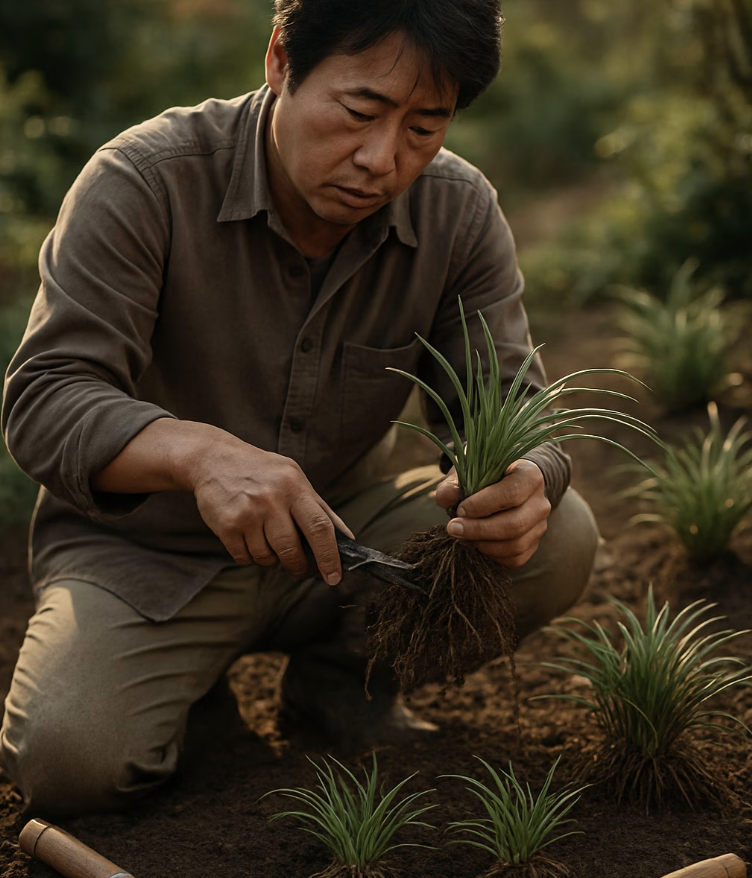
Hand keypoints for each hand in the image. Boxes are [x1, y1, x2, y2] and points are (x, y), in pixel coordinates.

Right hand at [187, 433, 352, 583]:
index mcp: (294, 487)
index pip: (320, 527)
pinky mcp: (226, 525)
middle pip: (292, 550)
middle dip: (299, 567)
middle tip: (299, 569)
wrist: (214, 458)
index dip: (329, 556)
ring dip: (270, 558)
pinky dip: (249, 556)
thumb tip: (347, 539)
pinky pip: (244, 558)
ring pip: (267, 558)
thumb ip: (321, 509)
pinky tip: (248, 537)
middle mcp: (271, 499)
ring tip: (266, 539)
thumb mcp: (295, 478)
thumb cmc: (262, 471)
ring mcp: (247, 513)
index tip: (334, 577)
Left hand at [434, 458, 550, 567]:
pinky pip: (515, 559)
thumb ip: (454, 483)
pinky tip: (476, 544)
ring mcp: (540, 525)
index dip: (483, 505)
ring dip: (483, 545)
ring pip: (516, 545)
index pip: (512, 493)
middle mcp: (541, 502)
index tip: (460, 510)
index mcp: (529, 475)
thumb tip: (445, 498)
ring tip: (462, 536)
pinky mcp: (534, 543)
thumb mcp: (468, 470)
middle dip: (479, 530)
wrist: (503, 485)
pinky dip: (492, 556)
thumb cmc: (484, 476)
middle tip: (453, 528)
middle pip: (515, 524)